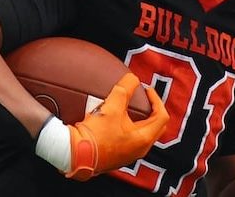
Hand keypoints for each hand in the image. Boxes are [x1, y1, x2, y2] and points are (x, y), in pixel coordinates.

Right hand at [36, 72, 168, 180]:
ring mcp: (128, 155)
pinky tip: (115, 119)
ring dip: (139, 118)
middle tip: (143, 98)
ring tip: (128, 107)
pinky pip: (130, 139)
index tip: (146, 90)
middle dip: (152, 109)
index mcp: (143, 138)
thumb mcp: (111, 106)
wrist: (73, 154)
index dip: (156, 99)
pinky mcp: (117, 156)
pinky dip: (128, 127)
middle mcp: (139, 149)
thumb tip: (132, 78)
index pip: (161, 116)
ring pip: (142, 133)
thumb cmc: (94, 134)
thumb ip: (125, 89)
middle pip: (155, 126)